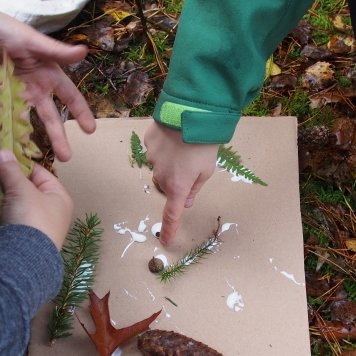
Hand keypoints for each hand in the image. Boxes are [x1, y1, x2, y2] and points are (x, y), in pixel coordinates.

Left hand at [0, 11, 95, 160]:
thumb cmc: (6, 31)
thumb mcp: (33, 41)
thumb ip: (56, 52)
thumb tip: (84, 51)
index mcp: (48, 76)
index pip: (69, 97)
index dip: (80, 112)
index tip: (90, 130)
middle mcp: (34, 90)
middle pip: (49, 118)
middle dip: (57, 137)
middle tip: (65, 157)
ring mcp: (14, 97)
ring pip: (23, 123)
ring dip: (25, 140)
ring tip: (26, 159)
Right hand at [0, 150, 73, 248]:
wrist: (24, 259)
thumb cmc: (32, 219)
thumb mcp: (22, 189)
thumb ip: (11, 170)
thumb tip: (2, 152)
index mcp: (59, 196)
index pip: (39, 172)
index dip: (19, 163)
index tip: (0, 157)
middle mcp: (52, 209)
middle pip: (27, 186)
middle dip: (7, 179)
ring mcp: (37, 223)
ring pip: (17, 200)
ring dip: (2, 193)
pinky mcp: (23, 234)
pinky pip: (11, 215)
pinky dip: (1, 208)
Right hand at [145, 122, 217, 244]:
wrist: (190, 114)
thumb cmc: (203, 145)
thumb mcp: (207, 170)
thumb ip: (195, 188)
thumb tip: (186, 202)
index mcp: (178, 186)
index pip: (171, 214)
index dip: (169, 229)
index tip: (165, 241)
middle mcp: (161, 176)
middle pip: (167, 184)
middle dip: (176, 178)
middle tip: (191, 163)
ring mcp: (151, 158)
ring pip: (160, 166)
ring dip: (170, 160)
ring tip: (184, 145)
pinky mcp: (148, 142)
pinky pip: (156, 149)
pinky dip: (164, 146)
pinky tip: (174, 135)